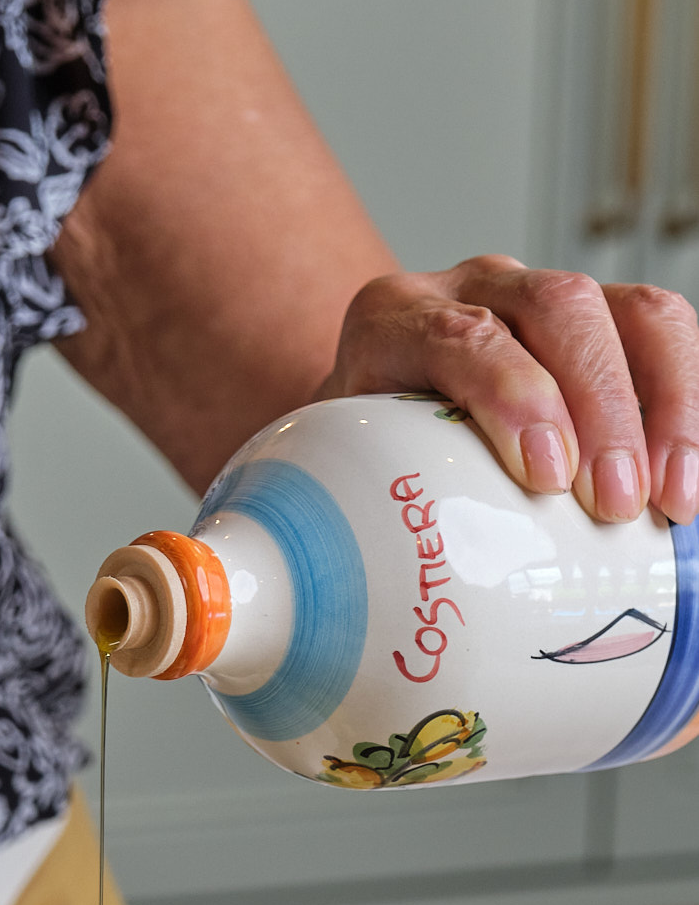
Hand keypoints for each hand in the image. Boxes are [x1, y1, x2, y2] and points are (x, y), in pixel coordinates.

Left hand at [318, 255, 698, 524]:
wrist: (375, 422)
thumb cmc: (349, 468)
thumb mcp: (310, 483)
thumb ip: (280, 530)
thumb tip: (250, 614)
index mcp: (393, 319)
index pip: (458, 334)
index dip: (511, 394)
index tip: (545, 475)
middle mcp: (477, 290)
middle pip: (559, 309)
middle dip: (602, 407)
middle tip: (618, 506)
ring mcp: (550, 300)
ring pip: (630, 312)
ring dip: (666, 404)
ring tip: (673, 501)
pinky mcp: (608, 325)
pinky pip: (667, 337)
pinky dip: (688, 400)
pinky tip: (689, 476)